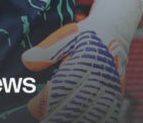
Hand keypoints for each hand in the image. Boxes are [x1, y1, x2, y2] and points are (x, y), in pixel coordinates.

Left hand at [21, 0, 142, 121]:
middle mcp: (99, 75)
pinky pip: (108, 110)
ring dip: (74, 117)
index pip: (60, 89)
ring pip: (92, 111)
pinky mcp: (117, 91)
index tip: (32, 107)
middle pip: (75, 105)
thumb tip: (26, 60)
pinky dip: (95, 117)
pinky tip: (81, 119)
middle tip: (43, 118)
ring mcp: (110, 85)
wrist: (115, 29)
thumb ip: (47, 51)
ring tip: (57, 119)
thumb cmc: (86, 33)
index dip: (45, 102)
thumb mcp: (66, 37)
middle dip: (57, 114)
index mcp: (84, 61)